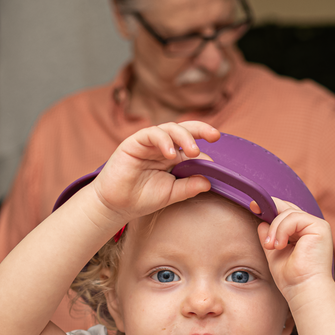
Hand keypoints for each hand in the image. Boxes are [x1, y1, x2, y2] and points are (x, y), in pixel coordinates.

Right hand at [91, 121, 218, 225]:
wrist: (116, 205)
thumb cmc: (142, 198)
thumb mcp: (172, 193)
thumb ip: (189, 186)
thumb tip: (210, 181)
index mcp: (173, 157)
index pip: (192, 145)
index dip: (205, 150)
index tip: (217, 163)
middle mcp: (163, 147)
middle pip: (185, 130)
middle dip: (201, 129)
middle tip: (214, 136)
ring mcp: (149, 143)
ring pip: (170, 128)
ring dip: (184, 137)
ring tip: (193, 152)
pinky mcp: (134, 142)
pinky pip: (152, 134)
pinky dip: (164, 141)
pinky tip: (171, 154)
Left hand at [257, 198, 333, 301]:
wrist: (303, 289)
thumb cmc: (292, 277)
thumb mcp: (274, 252)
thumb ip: (269, 237)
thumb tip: (261, 222)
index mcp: (303, 233)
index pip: (286, 213)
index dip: (270, 208)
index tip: (254, 207)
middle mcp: (311, 227)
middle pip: (287, 208)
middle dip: (269, 211)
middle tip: (254, 211)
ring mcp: (317, 226)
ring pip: (288, 213)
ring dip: (274, 229)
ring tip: (271, 246)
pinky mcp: (320, 227)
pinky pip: (294, 218)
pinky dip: (282, 230)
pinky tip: (279, 245)